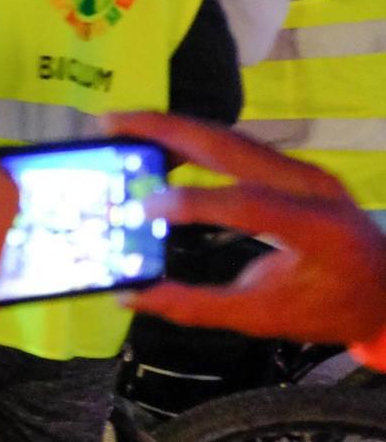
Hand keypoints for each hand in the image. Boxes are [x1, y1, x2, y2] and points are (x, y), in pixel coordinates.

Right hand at [107, 111, 385, 346]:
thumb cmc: (331, 308)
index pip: (248, 204)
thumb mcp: (264, 317)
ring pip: (230, 137)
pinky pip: (237, 145)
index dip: (194, 203)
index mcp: (315, 227)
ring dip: (175, 128)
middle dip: (166, 130)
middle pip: (231, 145)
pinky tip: (161, 143)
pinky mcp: (294, 167)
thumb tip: (132, 296)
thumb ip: (196, 306)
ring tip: (123, 127)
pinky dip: (194, 139)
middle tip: (110, 124)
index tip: (145, 207)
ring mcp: (304, 170)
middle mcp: (311, 185)